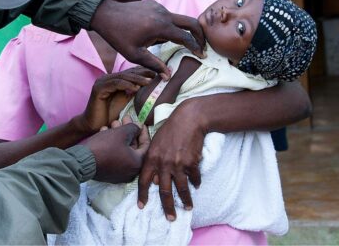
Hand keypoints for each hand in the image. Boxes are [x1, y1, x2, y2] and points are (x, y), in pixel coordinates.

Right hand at [75, 67, 155, 132]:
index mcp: (113, 79)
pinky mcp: (98, 88)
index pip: (130, 73)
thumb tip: (147, 86)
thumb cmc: (108, 115)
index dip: (144, 72)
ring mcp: (102, 82)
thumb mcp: (124, 101)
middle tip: (156, 75)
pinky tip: (136, 88)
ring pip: (123, 77)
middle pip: (128, 73)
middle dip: (143, 73)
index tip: (157, 74)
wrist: (93, 125)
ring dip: (137, 79)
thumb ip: (132, 92)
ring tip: (149, 82)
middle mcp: (107, 78)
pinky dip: (126, 85)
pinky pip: (115, 84)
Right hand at [84, 123, 149, 182]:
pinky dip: (112, 144)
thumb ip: (133, 128)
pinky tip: (104, 132)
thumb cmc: (105, 146)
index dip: (142, 131)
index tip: (139, 122)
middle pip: (132, 147)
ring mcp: (119, 174)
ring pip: (122, 150)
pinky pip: (114, 156)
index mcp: (137, 163)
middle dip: (127, 131)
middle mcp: (130, 171)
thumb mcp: (121, 133)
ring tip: (111, 124)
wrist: (82, 161)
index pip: (146, 145)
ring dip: (118, 135)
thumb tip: (138, 128)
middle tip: (123, 119)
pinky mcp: (108, 173)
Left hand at [90, 0, 205, 79]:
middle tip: (203, 46)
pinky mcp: (155, 4)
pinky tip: (162, 35)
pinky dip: (171, 25)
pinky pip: (168, 15)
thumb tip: (168, 76)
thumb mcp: (134, 54)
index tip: (202, 55)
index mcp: (160, 27)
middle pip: (191, 22)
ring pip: (179, 19)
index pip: (186, 37)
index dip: (196, 47)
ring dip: (183, 30)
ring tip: (181, 44)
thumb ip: (153, 64)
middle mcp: (164, 14)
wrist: (106, 15)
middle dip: (200, 34)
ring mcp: (160, 7)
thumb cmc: (118, 37)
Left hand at [137, 100, 204, 220]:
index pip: (143, 181)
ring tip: (188, 208)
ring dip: (185, 200)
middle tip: (170, 218)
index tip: (141, 206)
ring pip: (181, 188)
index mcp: (151, 158)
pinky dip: (196, 182)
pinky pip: (194, 178)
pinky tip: (197, 185)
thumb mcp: (156, 142)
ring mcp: (178, 164)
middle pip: (164, 191)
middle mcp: (163, 163)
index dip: (142, 195)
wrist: (189, 119)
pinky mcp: (191, 163)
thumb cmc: (171, 129)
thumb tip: (156, 181)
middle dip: (167, 207)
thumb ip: (153, 161)